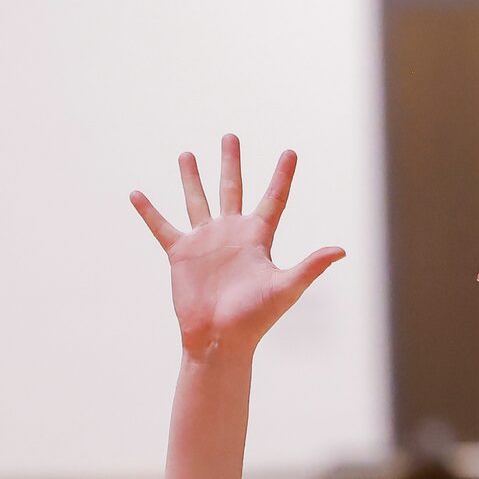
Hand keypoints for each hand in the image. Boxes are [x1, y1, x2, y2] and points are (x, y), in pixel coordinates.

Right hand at [130, 136, 344, 361]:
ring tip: (186, 154)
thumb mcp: (285, 288)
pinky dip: (149, 212)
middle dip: (231, 163)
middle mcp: (231, 234)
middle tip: (230, 137)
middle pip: (232, 189)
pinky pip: (162, 227)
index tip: (290, 152)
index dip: (282, 176)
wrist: (220, 341)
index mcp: (258, 238)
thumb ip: (310, 266)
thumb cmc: (255, 319)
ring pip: (197, 200)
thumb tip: (341, 250)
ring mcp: (205, 242)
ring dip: (192, 178)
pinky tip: (137, 194)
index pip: (274, 199)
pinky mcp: (181, 254)